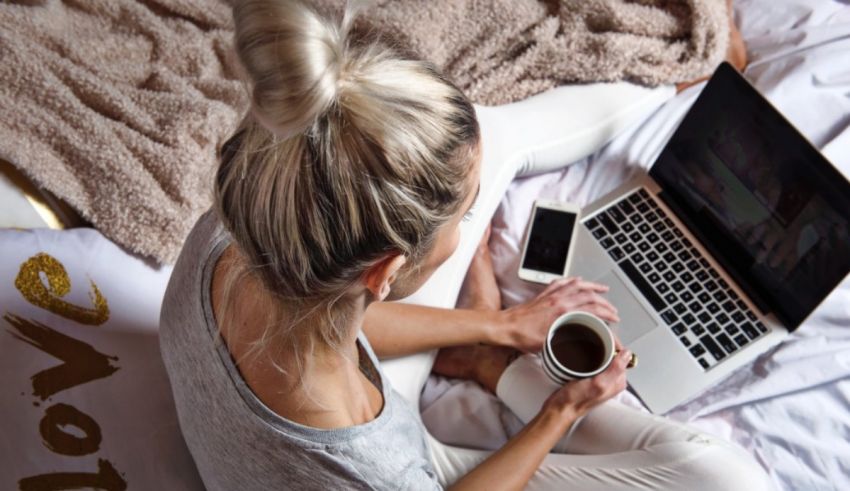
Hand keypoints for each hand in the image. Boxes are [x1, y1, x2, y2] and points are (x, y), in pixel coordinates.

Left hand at [491, 277, 619, 352]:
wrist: (505, 328)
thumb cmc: (523, 337)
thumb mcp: (551, 345)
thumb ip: (569, 341)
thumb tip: (583, 344)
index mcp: (563, 313)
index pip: (592, 309)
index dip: (607, 313)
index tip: (614, 318)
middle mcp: (559, 300)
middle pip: (589, 295)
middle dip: (604, 301)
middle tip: (611, 308)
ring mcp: (551, 296)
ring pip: (577, 285)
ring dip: (592, 286)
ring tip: (602, 289)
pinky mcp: (544, 295)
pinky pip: (562, 283)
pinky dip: (573, 281)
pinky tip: (577, 281)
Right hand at [542, 346, 631, 418]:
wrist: (559, 408)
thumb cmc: (576, 400)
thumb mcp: (597, 384)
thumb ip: (614, 369)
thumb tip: (627, 354)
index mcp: (618, 381)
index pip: (622, 356)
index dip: (614, 345)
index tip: (603, 341)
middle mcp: (611, 380)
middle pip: (613, 355)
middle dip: (604, 346)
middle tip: (592, 342)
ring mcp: (600, 378)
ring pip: (602, 357)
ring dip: (595, 350)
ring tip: (586, 347)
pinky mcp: (589, 377)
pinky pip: (592, 361)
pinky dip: (588, 356)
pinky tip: (581, 355)